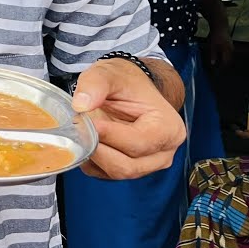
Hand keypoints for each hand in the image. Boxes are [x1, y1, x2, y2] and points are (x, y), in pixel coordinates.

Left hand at [72, 58, 185, 179]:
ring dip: (93, 156)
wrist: (127, 88)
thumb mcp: (109, 73)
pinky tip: (85, 140)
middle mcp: (163, 152)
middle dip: (99, 149)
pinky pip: (104, 174)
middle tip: (80, 128)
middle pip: (128, 166)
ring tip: (82, 131)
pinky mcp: (128, 169)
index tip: (89, 122)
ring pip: (116, 173)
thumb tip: (81, 105)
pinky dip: (90, 161)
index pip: (138, 143)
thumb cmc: (125, 82)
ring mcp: (147, 164)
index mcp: (168, 128)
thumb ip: (95, 84)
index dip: (109, 136)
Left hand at [208, 27, 233, 65]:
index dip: (222, 67)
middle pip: (229, 59)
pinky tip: (221, 54)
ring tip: (219, 62)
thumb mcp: (212, 46)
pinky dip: (225, 54)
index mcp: (227, 50)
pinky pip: (228, 51)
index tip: (218, 71)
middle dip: (224, 64)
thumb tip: (213, 63)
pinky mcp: (230, 43)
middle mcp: (231, 49)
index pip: (226, 62)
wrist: (220, 26)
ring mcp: (231, 46)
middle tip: (219, 68)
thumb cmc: (215, 36)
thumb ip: (213, 55)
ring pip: (229, 55)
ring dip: (225, 59)